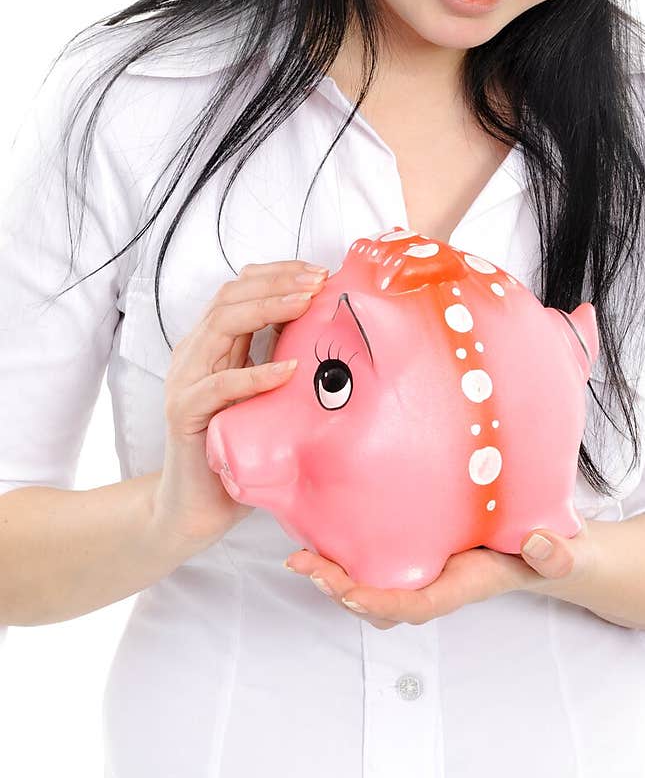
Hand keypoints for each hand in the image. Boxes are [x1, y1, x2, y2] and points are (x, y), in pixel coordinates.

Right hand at [150, 259, 328, 547]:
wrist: (198, 505)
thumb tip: (326, 322)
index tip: (319, 272)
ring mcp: (186, 380)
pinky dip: (253, 374)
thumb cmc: (240, 444)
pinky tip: (287, 370)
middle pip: (230, 296)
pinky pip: (218, 386)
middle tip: (318, 281)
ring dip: (267, 309)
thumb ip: (280, 354)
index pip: (240, 287)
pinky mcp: (185, 413)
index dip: (278, 273)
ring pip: (220, 326)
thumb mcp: (267, 390)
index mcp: (213, 342)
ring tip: (305, 304)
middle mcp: (194, 353)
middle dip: (278, 283)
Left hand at [284, 516, 592, 627]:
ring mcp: (425, 568)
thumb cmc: (553, 551)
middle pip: (381, 602)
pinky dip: (347, 554)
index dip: (381, 603)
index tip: (349, 593)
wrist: (550, 550)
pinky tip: (323, 534)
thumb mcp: (564, 552)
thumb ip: (558, 554)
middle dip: (342, 591)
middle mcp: (438, 583)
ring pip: (372, 584)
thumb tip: (541, 546)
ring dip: (335, 576)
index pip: (418, 605)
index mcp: (465, 585)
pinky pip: (376, 561)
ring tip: (300, 557)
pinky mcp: (418, 548)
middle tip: (307, 567)